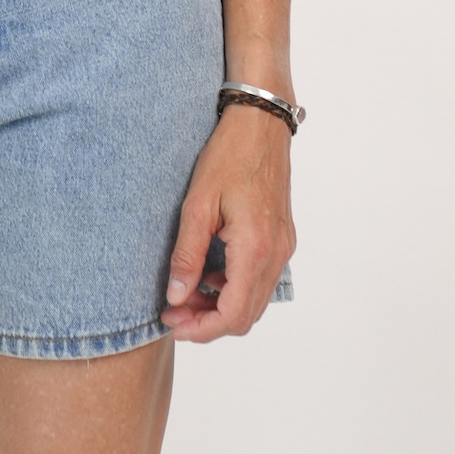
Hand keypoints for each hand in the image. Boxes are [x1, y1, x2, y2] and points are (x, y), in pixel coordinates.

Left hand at [160, 104, 295, 340]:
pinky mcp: (282, 238)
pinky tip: (209, 271)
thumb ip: (188, 255)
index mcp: (255, 250)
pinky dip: (234, 286)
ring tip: (185, 291)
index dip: (200, 329)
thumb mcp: (197, 205)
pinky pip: (261, 279)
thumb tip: (176, 296)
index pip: (232, 315)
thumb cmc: (229, 156)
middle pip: (245, 315)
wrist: (261, 124)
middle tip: (173, 309)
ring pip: (254, 300)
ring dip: (221, 305)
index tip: (171, 322)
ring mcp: (283, 248)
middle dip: (207, 321)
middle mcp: (276, 255)